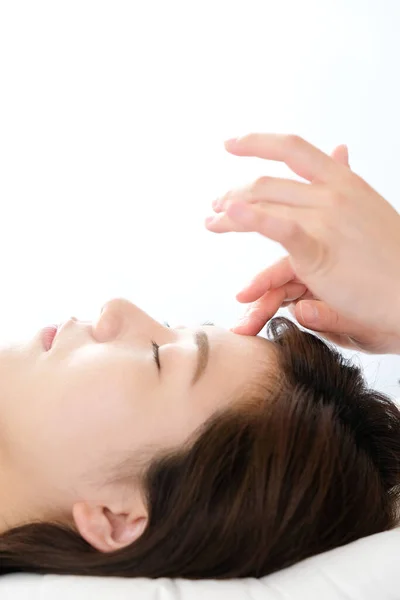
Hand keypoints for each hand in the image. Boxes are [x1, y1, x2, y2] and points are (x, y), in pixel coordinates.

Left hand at [205, 134, 399, 351]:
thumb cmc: (390, 254)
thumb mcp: (368, 204)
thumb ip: (345, 179)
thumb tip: (338, 150)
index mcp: (343, 181)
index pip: (292, 148)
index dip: (256, 141)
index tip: (230, 143)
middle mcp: (332, 194)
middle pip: (267, 183)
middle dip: (233, 192)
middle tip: (216, 204)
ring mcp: (325, 220)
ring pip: (263, 205)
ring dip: (229, 213)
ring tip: (212, 221)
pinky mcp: (318, 251)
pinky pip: (279, 227)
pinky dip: (250, 217)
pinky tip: (229, 213)